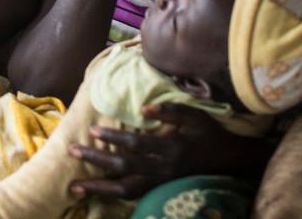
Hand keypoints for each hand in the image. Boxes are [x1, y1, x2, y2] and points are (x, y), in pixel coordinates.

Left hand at [67, 104, 237, 198]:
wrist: (229, 161)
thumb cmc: (209, 134)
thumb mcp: (195, 116)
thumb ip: (170, 110)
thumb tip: (144, 106)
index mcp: (171, 148)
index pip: (137, 144)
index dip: (114, 138)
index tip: (93, 130)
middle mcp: (164, 169)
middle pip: (124, 168)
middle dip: (96, 161)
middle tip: (71, 151)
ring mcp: (161, 183)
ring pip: (126, 190)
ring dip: (99, 188)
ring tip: (74, 186)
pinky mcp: (160, 190)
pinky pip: (133, 195)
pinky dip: (112, 194)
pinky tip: (95, 191)